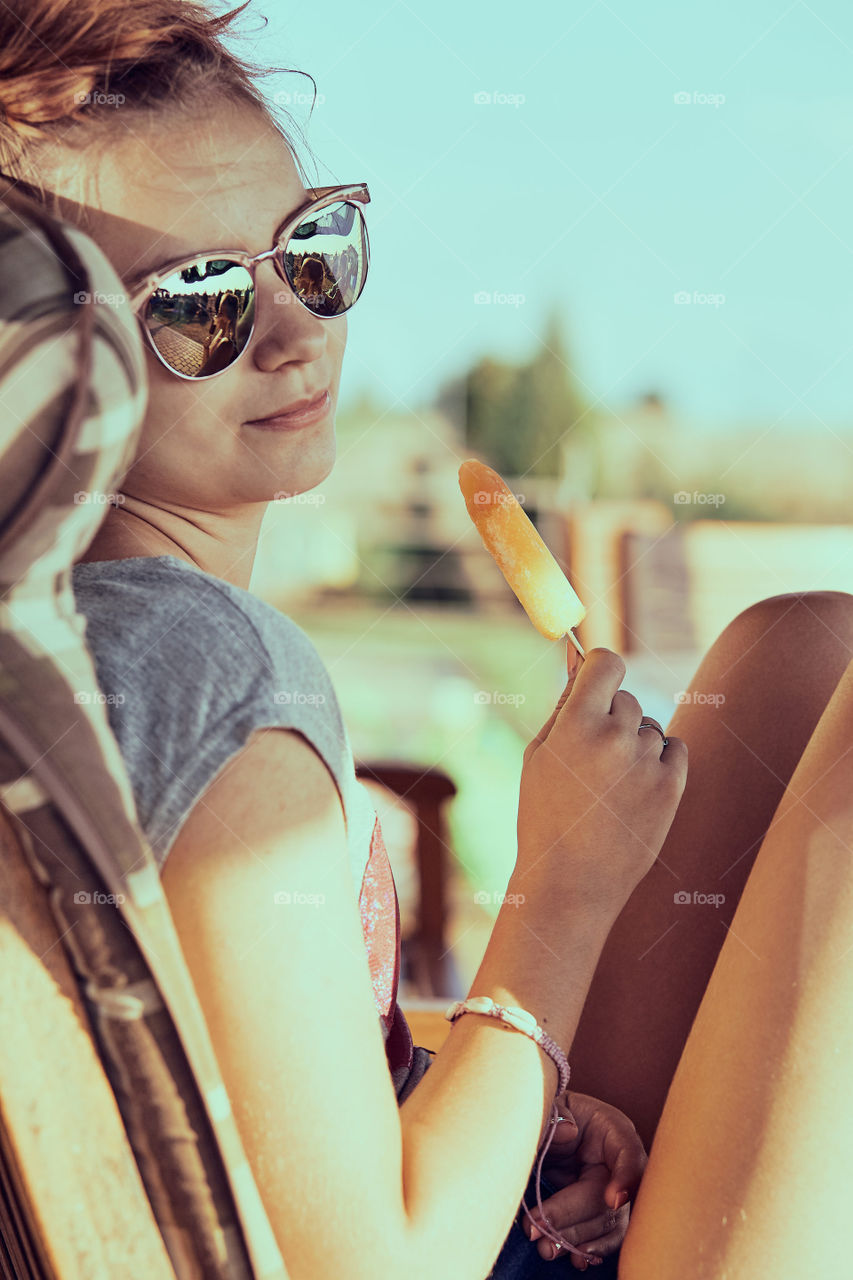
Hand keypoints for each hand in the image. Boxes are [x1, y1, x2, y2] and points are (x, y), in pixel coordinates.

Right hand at [516, 646, 687, 914]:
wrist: (571, 882)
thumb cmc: (545, 817)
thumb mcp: (538, 757)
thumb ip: (562, 707)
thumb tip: (578, 661)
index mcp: (575, 724)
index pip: (605, 662)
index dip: (599, 667)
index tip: (596, 679)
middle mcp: (615, 737)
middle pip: (627, 698)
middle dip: (612, 717)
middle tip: (592, 757)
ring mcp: (647, 762)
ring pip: (649, 727)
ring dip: (634, 743)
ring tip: (610, 785)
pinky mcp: (672, 787)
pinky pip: (675, 748)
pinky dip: (659, 760)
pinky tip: (635, 788)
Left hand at [522, 1090, 646, 1268]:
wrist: (545, 1130)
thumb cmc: (551, 1114)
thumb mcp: (549, 1106)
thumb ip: (555, 1116)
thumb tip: (568, 1131)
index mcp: (611, 1130)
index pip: (629, 1153)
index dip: (626, 1176)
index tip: (613, 1199)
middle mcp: (618, 1163)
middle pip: (609, 1197)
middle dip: (574, 1216)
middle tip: (538, 1227)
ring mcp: (613, 1190)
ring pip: (608, 1224)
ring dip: (577, 1239)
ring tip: (545, 1247)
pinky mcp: (602, 1212)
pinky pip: (605, 1236)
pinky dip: (590, 1249)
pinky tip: (575, 1258)